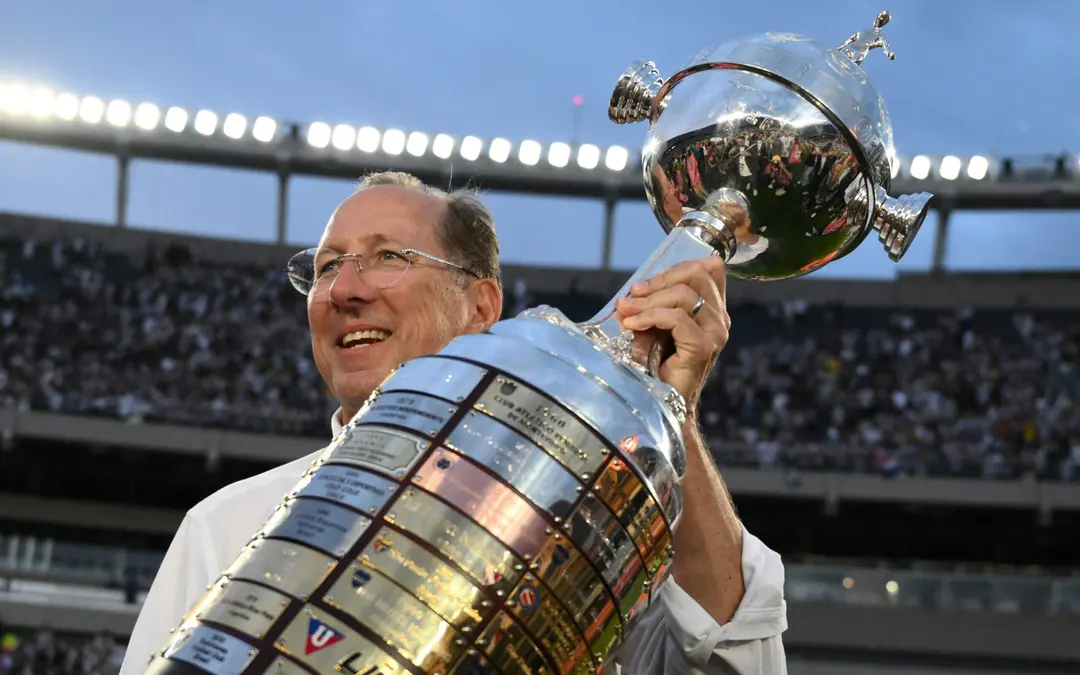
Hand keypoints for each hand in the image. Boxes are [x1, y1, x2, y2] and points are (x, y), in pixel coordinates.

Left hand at [614, 257, 729, 413]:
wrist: (665, 405)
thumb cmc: (658, 368)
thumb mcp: (653, 329)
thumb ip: (649, 308)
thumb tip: (628, 296)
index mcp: (712, 310)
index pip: (708, 268)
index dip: (676, 268)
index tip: (645, 283)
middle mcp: (719, 319)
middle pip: (696, 275)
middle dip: (658, 280)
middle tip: (631, 295)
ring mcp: (715, 333)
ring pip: (684, 295)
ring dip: (648, 300)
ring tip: (626, 312)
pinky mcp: (704, 347)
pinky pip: (677, 318)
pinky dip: (650, 316)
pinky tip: (632, 325)